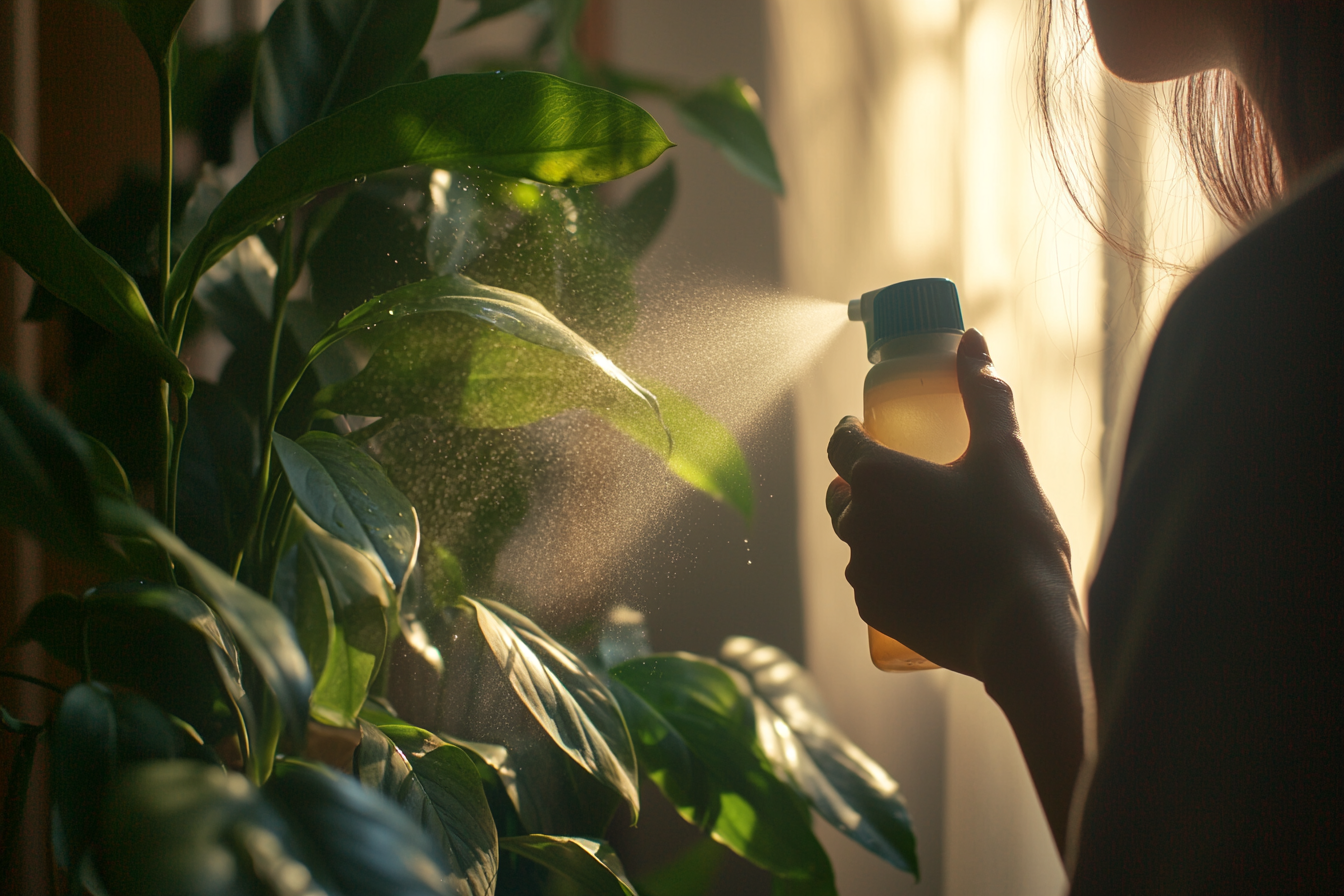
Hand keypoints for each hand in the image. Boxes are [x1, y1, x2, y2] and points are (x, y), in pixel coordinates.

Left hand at [826, 329, 1078, 682]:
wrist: (1022, 628)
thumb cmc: (1014, 534)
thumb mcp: (1004, 453)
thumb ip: (984, 392)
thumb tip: (971, 340)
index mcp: (877, 476)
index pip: (841, 441)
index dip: (853, 429)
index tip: (869, 428)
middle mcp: (856, 522)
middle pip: (846, 492)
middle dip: (863, 481)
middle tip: (905, 477)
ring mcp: (861, 571)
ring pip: (856, 538)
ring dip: (876, 527)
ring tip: (920, 525)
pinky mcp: (873, 611)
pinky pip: (870, 579)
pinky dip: (887, 568)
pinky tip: (922, 568)